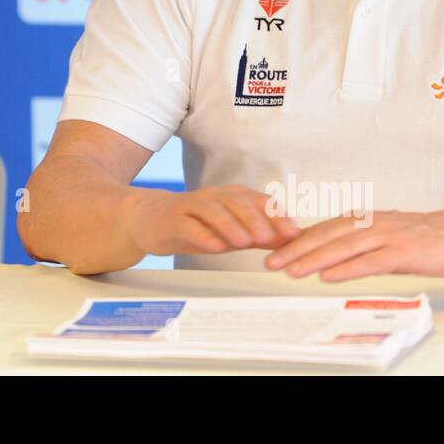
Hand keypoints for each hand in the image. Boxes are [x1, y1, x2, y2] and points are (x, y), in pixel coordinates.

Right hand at [121, 184, 301, 258]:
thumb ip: (259, 236)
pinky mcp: (172, 219)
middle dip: (256, 220)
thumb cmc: (196, 225)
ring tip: (244, 242)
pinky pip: (189, 225)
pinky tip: (214, 246)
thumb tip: (291, 242)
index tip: (293, 234)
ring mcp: (191, 206)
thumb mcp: (231, 232)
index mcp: (231, 197)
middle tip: (269, 239)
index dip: (277, 216)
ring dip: (230, 225)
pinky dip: (203, 234)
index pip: (259, 201)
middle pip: (237, 203)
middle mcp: (213, 196)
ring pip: (213, 210)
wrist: (150, 219)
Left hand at [264, 206, 443, 281]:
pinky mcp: (404, 251)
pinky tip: (329, 276)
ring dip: (314, 258)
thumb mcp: (383, 235)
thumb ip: (356, 244)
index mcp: (362, 219)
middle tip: (270, 262)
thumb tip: (324, 256)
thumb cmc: (422, 236)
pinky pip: (371, 260)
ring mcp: (387, 236)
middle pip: (326, 235)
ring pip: (343, 246)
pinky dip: (348, 268)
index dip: (294, 239)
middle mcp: (370, 223)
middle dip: (294, 249)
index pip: (321, 229)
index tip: (270, 250)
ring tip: (290, 270)